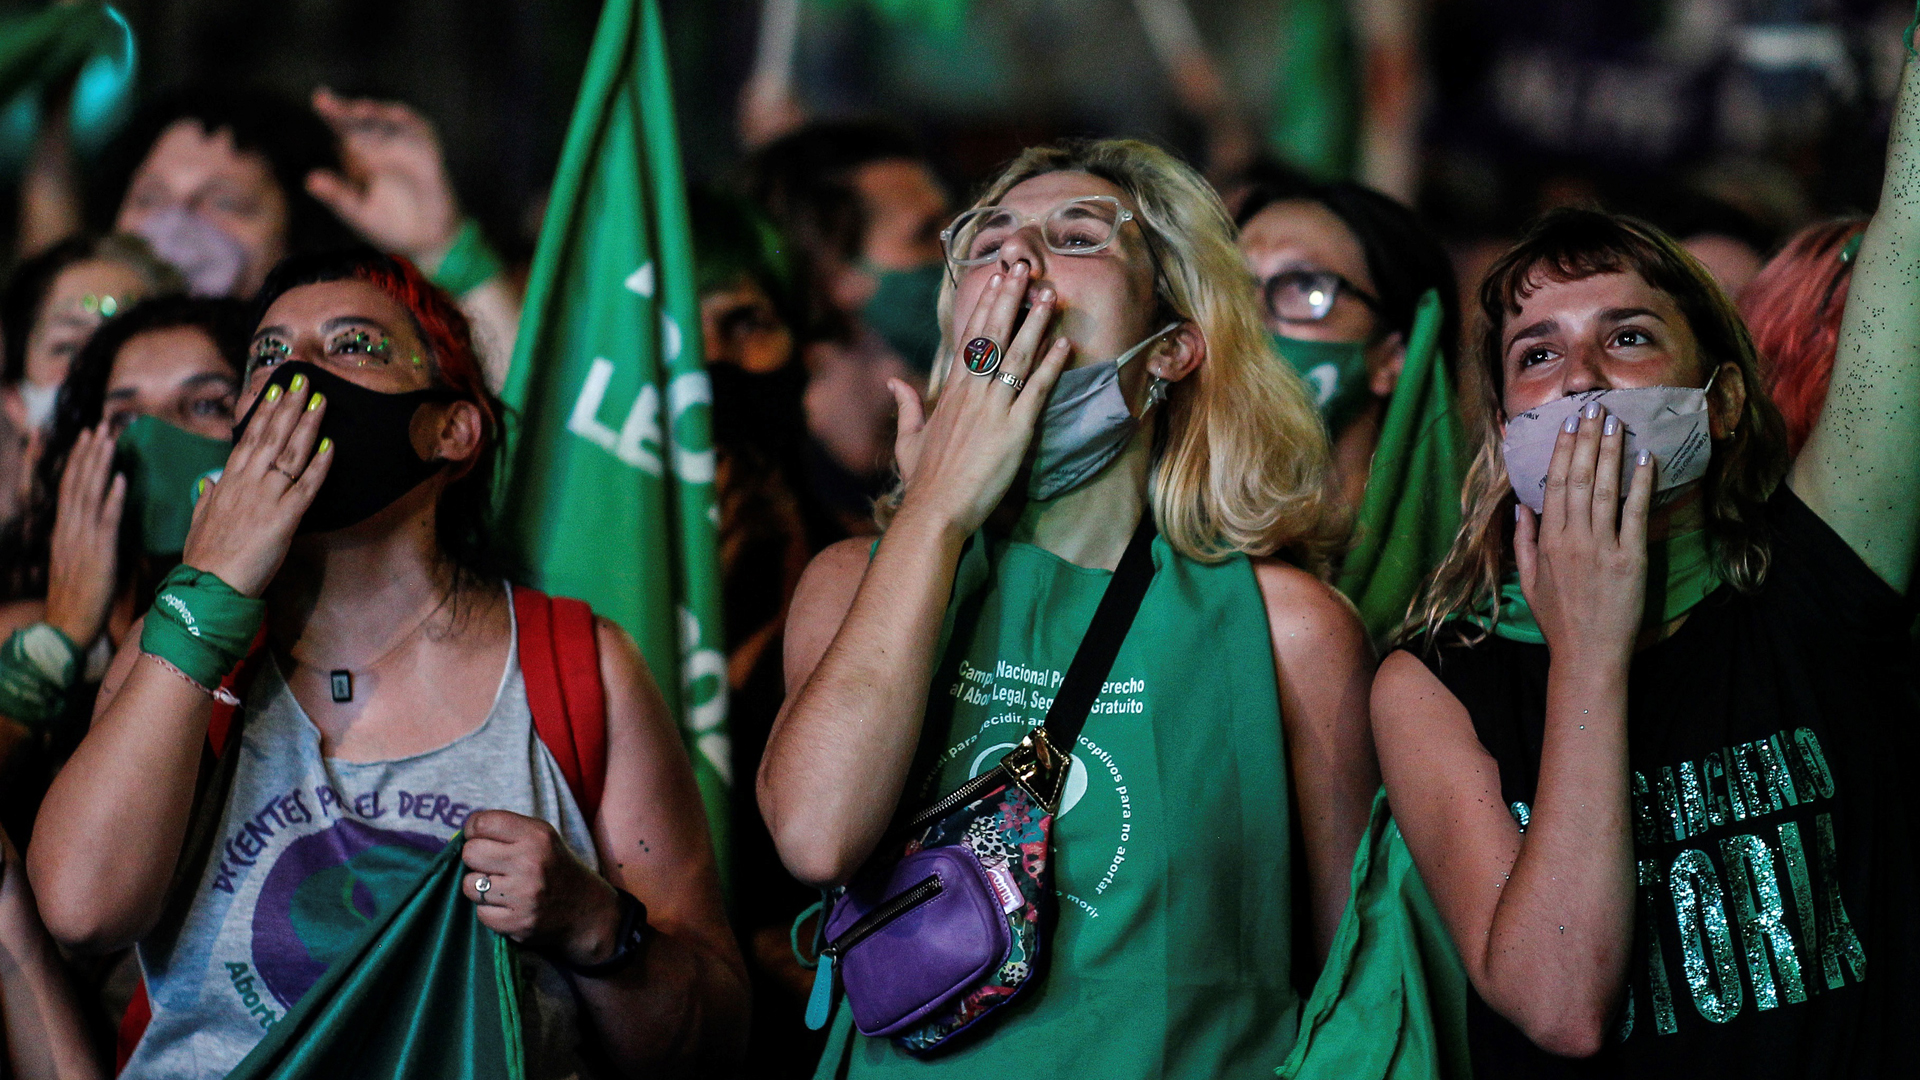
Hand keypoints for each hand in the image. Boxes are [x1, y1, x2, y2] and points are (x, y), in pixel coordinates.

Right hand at [45, 422, 124, 645]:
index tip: (90, 437)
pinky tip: (121, 479)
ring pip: (90, 494)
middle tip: (101, 425)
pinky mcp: (98, 553)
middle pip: (78, 482)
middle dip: (90, 453)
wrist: (68, 625)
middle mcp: (70, 529)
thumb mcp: (80, 560)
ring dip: (100, 466)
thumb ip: (88, 536)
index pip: (71, 486)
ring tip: (109, 440)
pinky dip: (112, 498)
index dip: (80, 460)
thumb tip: (102, 518)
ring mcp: (82, 539)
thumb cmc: (80, 596)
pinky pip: (105, 521)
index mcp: (65, 529)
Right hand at [181, 377, 330, 596]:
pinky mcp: (285, 518)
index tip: (275, 390)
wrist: (209, 586)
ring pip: (290, 453)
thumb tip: (207, 486)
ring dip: (307, 424)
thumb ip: (206, 501)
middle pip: (271, 436)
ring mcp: (266, 497)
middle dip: (289, 405)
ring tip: (320, 400)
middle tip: (303, 379)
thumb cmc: (204, 559)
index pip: (249, 438)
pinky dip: (320, 466)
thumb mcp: (199, 523)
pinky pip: (307, 486)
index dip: (264, 412)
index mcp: (228, 482)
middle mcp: (247, 483)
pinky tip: (331, 446)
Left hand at [304, 88, 461, 268]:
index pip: (343, 128)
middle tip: (328, 103)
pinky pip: (420, 131)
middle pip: (362, 119)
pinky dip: (410, 122)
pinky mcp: (428, 152)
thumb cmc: (390, 225)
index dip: (332, 112)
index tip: (320, 101)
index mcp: (360, 154)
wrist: (427, 241)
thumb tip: (310, 180)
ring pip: (390, 120)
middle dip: (347, 109)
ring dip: (378, 112)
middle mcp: (381, 144)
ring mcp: (405, 146)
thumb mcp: (359, 212)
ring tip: (360, 110)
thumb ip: (337, 196)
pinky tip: (396, 115)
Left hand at [461, 809, 622, 967]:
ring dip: (480, 887)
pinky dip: (489, 911)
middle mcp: (530, 863)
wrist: (585, 909)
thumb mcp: (541, 837)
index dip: (474, 830)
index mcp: (536, 836)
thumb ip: (507, 830)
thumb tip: (463, 833)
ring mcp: (523, 895)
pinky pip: (480, 913)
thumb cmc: (554, 867)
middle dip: (476, 859)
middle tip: (492, 864)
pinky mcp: (517, 922)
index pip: (482, 823)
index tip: (482, 838)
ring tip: (500, 887)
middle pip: (470, 853)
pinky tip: (507, 906)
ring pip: (469, 885)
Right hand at [888, 263, 1071, 535]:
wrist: (934, 510)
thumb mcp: (908, 440)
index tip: (996, 281)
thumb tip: (893, 381)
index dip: (985, 306)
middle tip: (1023, 267)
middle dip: (1008, 299)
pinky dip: (1050, 366)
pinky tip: (1064, 345)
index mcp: (949, 393)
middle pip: (992, 335)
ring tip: (1049, 294)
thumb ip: (905, 407)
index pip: (969, 338)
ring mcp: (993, 409)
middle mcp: (971, 393)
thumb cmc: (922, 481)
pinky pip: (1035, 390)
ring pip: (1016, 355)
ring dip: (1035, 323)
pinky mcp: (1014, 430)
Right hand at [1514, 402, 1653, 665]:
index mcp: (1547, 541)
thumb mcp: (1528, 581)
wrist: (1588, 655)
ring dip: (1611, 452)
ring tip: (1617, 423)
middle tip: (1595, 409)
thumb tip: (1522, 506)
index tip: (1570, 425)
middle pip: (1578, 478)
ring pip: (1604, 488)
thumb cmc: (1558, 620)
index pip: (1555, 484)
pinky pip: (1636, 513)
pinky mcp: (1630, 559)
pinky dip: (1640, 484)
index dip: (1563, 451)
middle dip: (1587, 440)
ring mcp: (1602, 547)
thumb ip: (1523, 541)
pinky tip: (1644, 459)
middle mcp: (1572, 538)